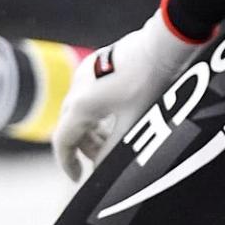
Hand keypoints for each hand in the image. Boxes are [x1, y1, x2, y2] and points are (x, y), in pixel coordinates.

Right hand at [51, 0, 208, 180]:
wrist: (161, 46)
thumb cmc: (149, 85)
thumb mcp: (132, 125)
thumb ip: (113, 151)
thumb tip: (101, 172)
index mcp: (82, 105)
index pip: (63, 141)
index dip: (67, 163)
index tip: (78, 178)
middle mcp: (77, 88)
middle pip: (71, 126)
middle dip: (85, 147)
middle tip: (103, 160)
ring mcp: (84, 73)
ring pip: (79, 110)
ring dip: (91, 130)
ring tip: (112, 140)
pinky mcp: (95, 64)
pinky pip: (87, 95)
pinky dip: (95, 112)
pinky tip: (114, 116)